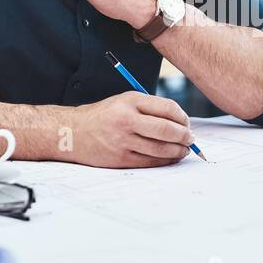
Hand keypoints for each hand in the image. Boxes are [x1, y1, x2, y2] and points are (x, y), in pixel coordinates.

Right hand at [65, 92, 193, 167]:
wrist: (72, 132)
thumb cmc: (103, 116)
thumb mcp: (124, 101)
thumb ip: (149, 108)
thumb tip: (180, 122)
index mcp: (130, 101)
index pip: (167, 108)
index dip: (183, 117)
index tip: (187, 123)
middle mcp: (126, 120)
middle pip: (166, 129)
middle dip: (185, 136)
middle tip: (191, 139)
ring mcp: (123, 140)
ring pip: (161, 148)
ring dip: (178, 151)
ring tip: (184, 150)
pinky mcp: (120, 158)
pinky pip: (150, 161)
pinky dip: (165, 161)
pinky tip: (170, 158)